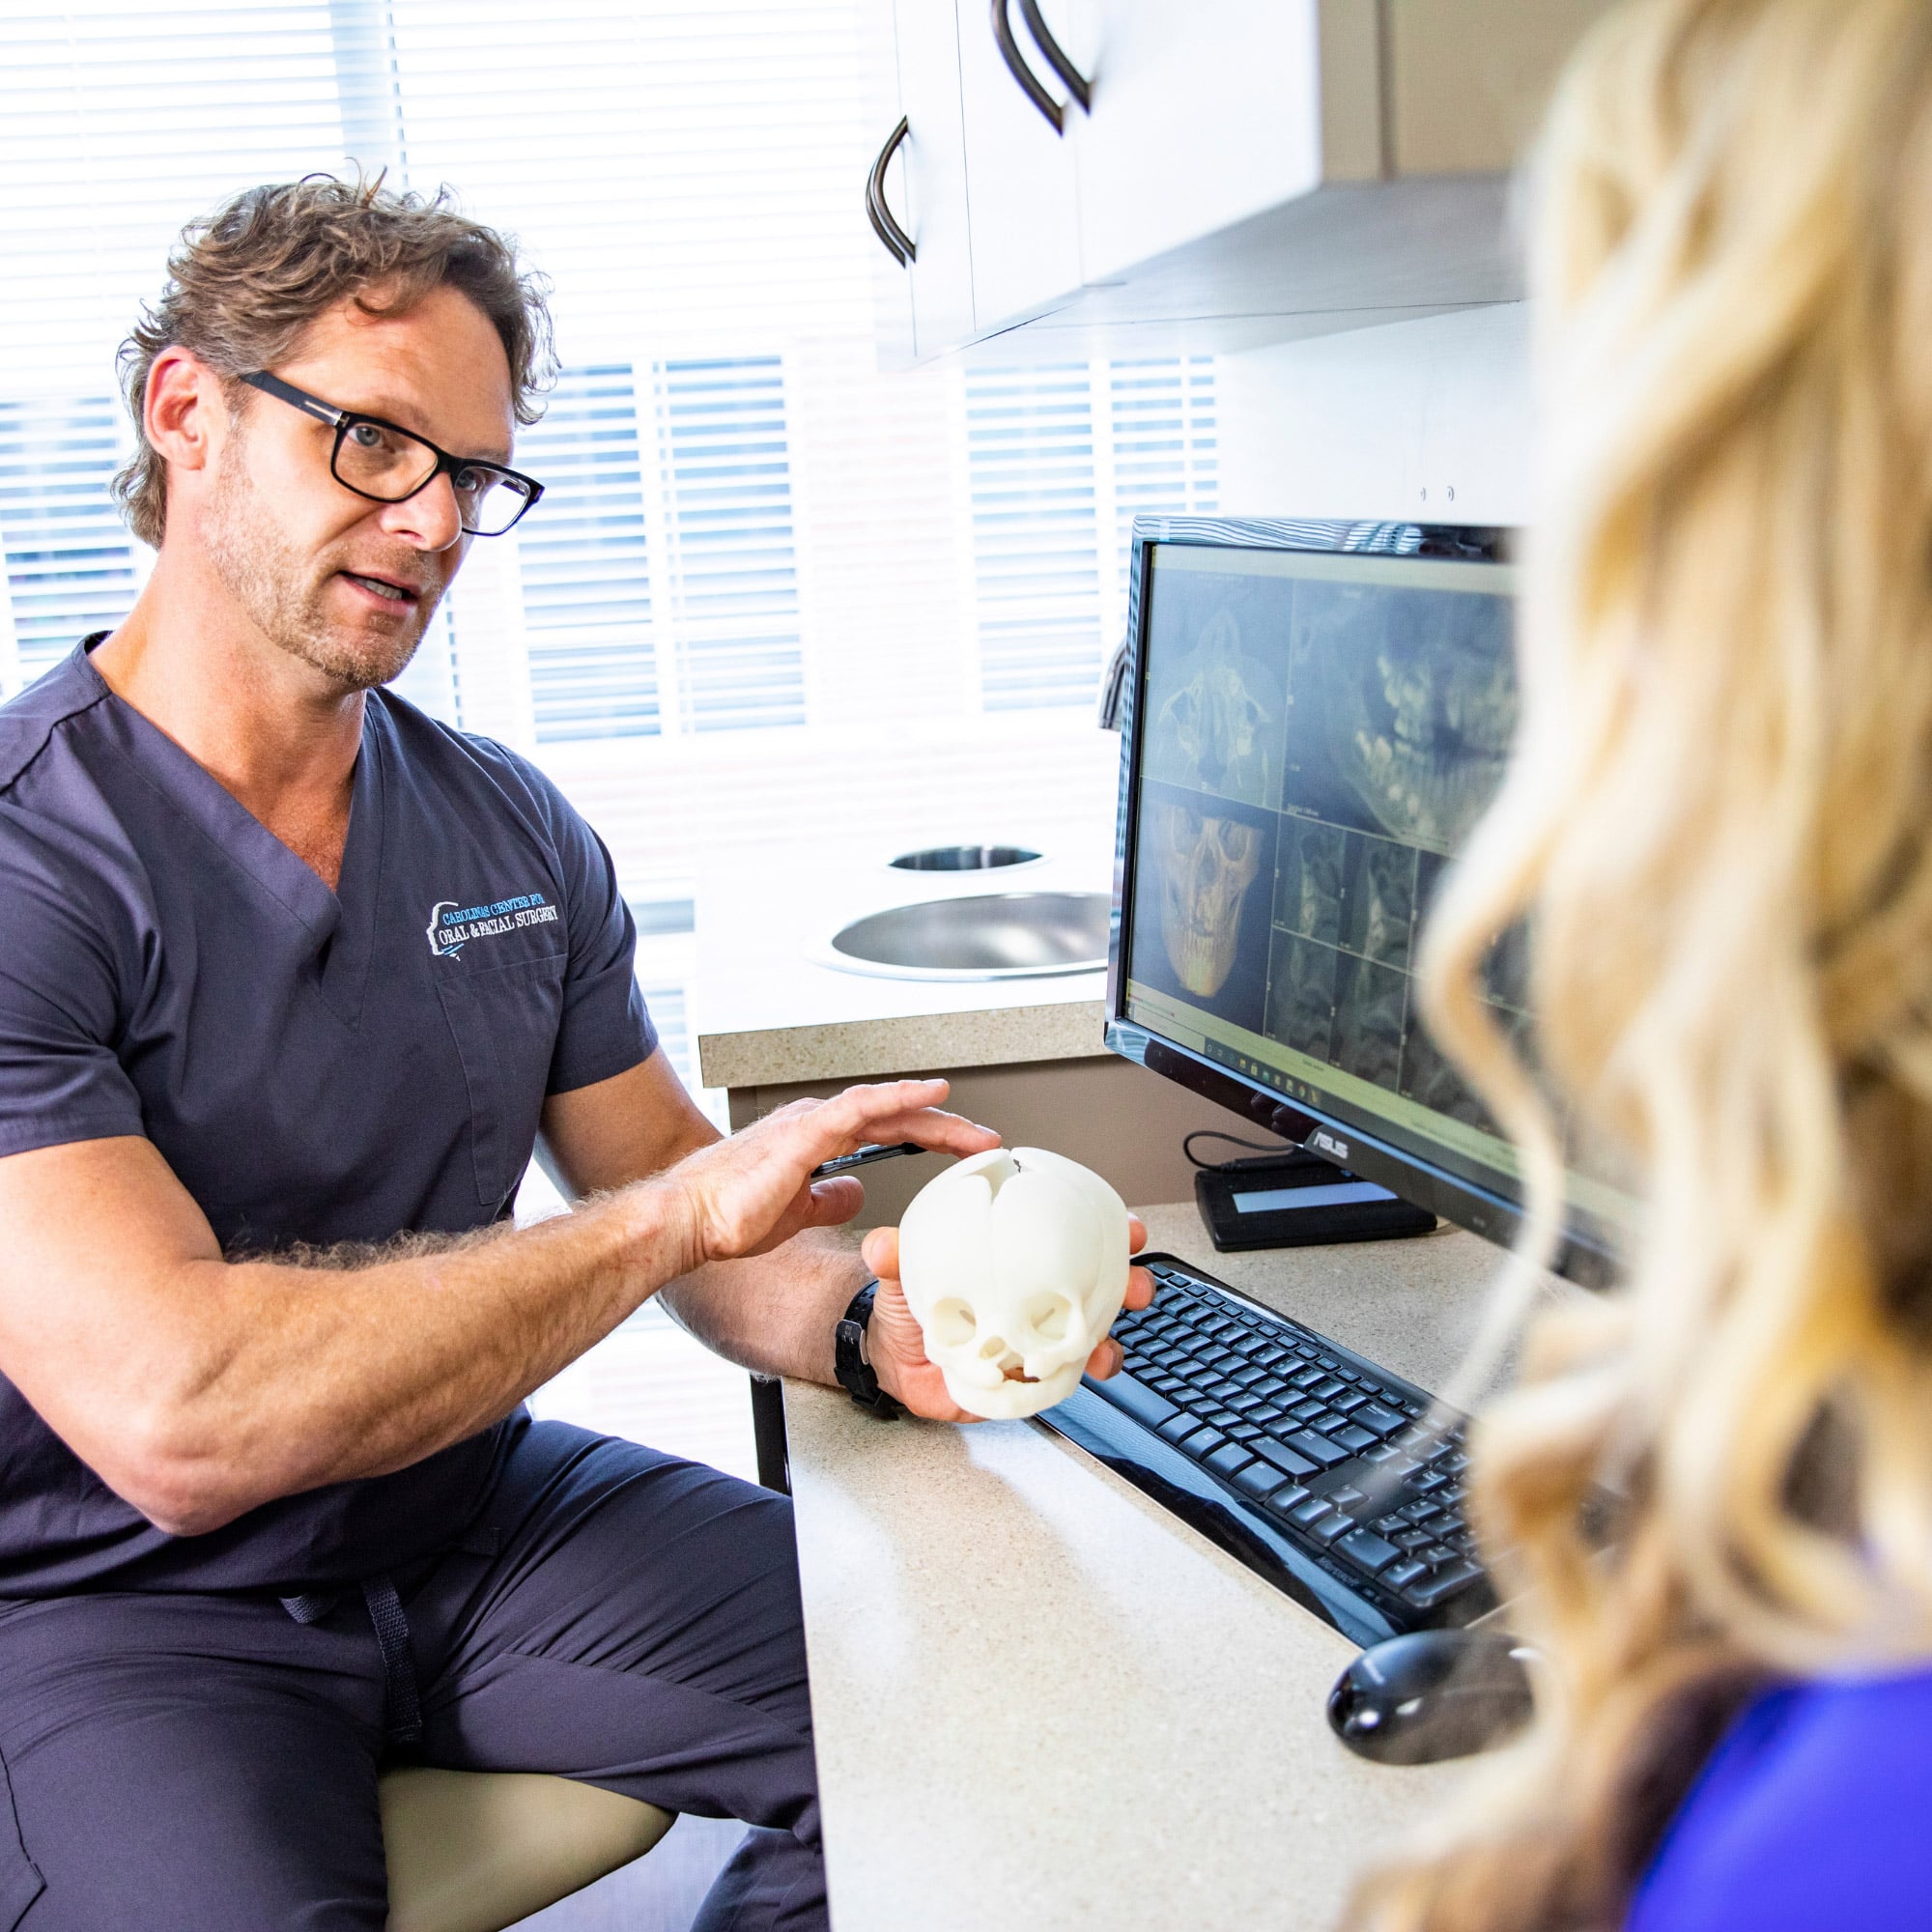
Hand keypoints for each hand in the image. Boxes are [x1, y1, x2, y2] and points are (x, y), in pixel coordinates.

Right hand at [663, 1080, 999, 1272]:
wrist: (686, 1219)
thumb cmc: (727, 1215)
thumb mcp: (797, 1211)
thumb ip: (828, 1197)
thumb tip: (856, 1191)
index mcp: (815, 1137)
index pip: (885, 1129)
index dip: (928, 1135)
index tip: (965, 1152)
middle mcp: (816, 1121)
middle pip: (895, 1115)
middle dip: (945, 1127)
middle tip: (986, 1142)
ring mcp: (810, 1123)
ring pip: (885, 1106)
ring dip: (935, 1114)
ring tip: (975, 1132)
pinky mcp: (803, 1133)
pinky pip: (860, 1107)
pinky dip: (898, 1097)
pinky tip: (928, 1094)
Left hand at [858, 1214, 1155, 1422]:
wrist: (895, 1360)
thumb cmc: (909, 1304)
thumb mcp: (901, 1271)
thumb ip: (894, 1255)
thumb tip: (882, 1243)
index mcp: (1013, 1258)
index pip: (1066, 1234)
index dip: (1103, 1228)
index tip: (1125, 1226)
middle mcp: (1034, 1293)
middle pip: (1095, 1281)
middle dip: (1128, 1280)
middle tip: (1136, 1285)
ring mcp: (1038, 1333)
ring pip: (1091, 1329)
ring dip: (1112, 1335)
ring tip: (1109, 1343)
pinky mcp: (1033, 1373)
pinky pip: (1069, 1374)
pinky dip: (1081, 1375)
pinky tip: (1081, 1372)